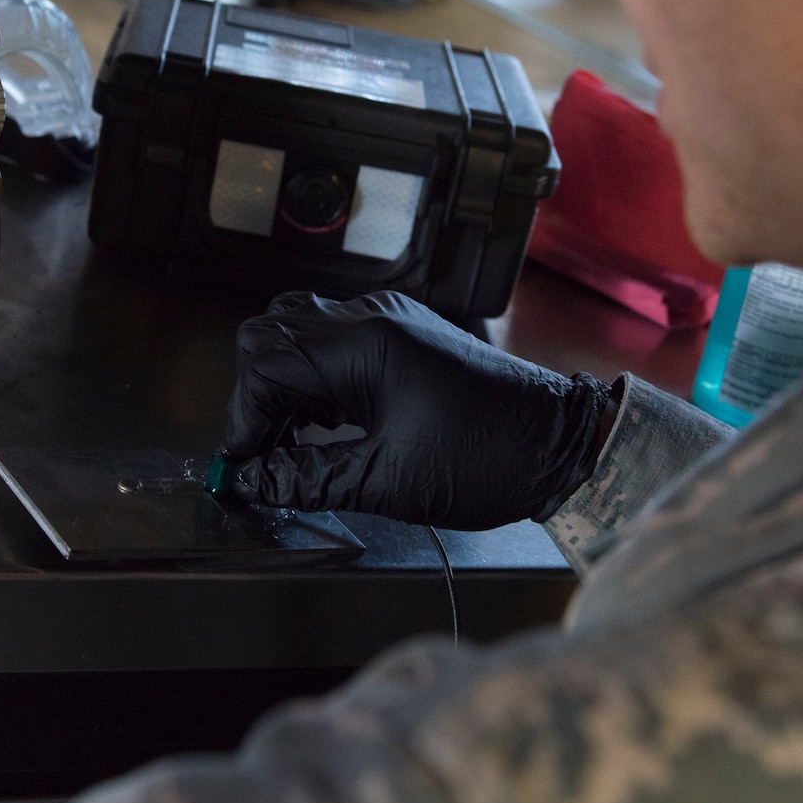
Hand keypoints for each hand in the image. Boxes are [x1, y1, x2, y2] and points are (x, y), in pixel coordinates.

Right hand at [219, 291, 613, 528]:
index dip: (242, 420)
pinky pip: (334, 342)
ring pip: (300, 333)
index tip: (240, 467)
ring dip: (282, 387)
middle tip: (259, 455)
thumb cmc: (490, 457)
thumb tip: (256, 483)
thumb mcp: (390, 481)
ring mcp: (387, 323)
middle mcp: (370, 319)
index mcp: (364, 344)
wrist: (562, 443)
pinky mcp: (402, 337)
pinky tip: (320, 426)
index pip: (266, 364)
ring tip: (287, 445)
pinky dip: (313, 381)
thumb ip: (310, 478)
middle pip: (273, 335)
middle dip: (254, 397)